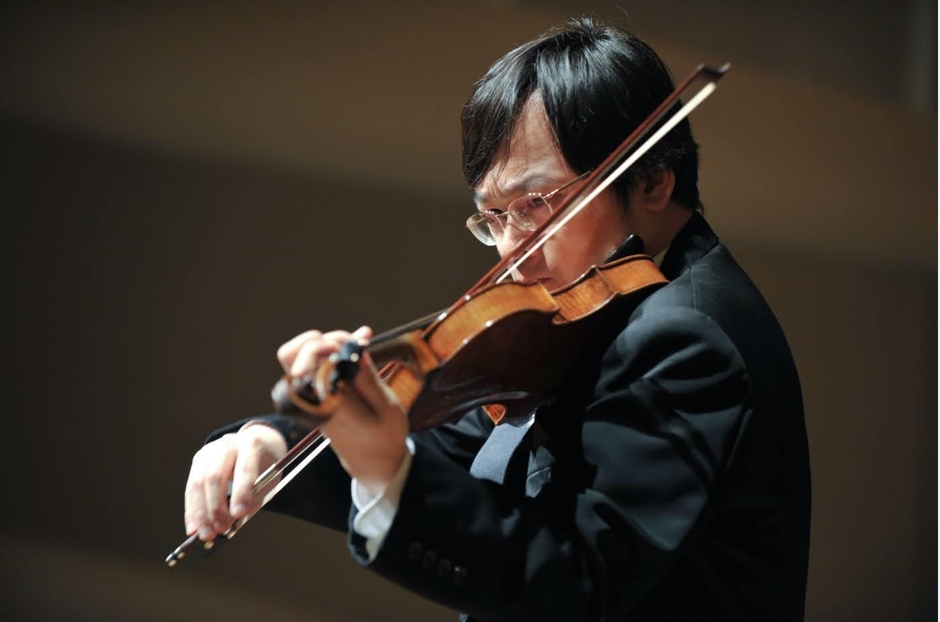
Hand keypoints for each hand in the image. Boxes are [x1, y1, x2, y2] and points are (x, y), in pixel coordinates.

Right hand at [184, 421, 286, 540]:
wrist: (259, 444)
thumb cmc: (266, 467)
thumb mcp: (268, 479)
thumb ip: (252, 499)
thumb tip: (229, 526)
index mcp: (252, 444)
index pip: (244, 468)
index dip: (241, 492)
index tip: (239, 515)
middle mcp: (228, 444)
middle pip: (215, 476)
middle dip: (216, 507)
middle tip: (221, 530)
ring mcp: (210, 450)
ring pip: (198, 483)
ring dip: (201, 513)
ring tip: (206, 534)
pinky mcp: (199, 460)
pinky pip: (191, 488)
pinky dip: (192, 510)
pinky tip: (194, 527)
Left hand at [277, 326, 408, 494]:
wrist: (374, 463)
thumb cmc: (384, 437)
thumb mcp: (387, 407)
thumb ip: (368, 378)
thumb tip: (356, 348)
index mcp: (328, 401)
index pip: (307, 361)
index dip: (329, 343)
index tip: (355, 344)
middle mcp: (312, 397)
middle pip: (290, 354)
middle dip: (320, 340)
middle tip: (349, 345)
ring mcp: (310, 397)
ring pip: (296, 357)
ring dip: (320, 345)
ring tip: (349, 349)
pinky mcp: (315, 396)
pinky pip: (308, 367)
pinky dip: (325, 354)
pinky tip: (349, 354)